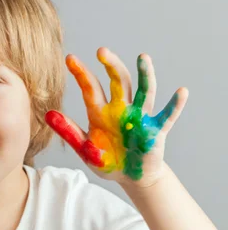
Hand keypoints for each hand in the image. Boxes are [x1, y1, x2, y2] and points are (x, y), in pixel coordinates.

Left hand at [45, 47, 187, 186]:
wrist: (130, 178)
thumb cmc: (107, 161)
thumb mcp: (85, 148)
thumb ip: (68, 131)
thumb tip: (48, 114)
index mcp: (101, 113)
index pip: (90, 88)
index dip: (81, 73)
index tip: (70, 58)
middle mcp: (121, 109)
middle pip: (118, 81)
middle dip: (111, 65)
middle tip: (101, 51)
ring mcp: (140, 117)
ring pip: (144, 91)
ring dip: (145, 74)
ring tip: (143, 58)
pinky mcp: (156, 130)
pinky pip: (167, 115)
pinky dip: (175, 105)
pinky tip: (181, 92)